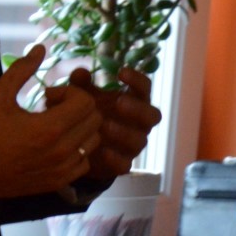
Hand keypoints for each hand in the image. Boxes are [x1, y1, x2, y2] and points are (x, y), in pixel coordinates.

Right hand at [0, 45, 103, 206]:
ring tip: (55, 125)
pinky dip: (77, 149)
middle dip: (77, 107)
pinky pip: (85, 161)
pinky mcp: (60, 181)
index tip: (48, 95)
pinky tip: (56, 144)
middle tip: (52, 107)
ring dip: (79, 127)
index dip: (70, 92)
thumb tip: (40, 48)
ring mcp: (63, 168)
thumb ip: (21, 70)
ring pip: (93, 140)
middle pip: (95, 119)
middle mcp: (63, 150)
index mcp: (50, 127)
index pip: (86, 102)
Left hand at [59, 66, 162, 184]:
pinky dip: (115, 158)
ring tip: (105, 125)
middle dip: (138, 109)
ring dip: (124, 132)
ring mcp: (134, 144)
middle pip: (153, 115)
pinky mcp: (123, 164)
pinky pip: (126, 164)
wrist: (81, 147)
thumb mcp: (83, 96)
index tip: (121, 72)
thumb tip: (81, 72)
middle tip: (119, 102)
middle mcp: (140, 122)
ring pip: (140, 140)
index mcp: (135, 101)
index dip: (137, 79)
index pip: (145, 87)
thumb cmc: (90, 112)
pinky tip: (103, 151)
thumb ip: (81, 84)